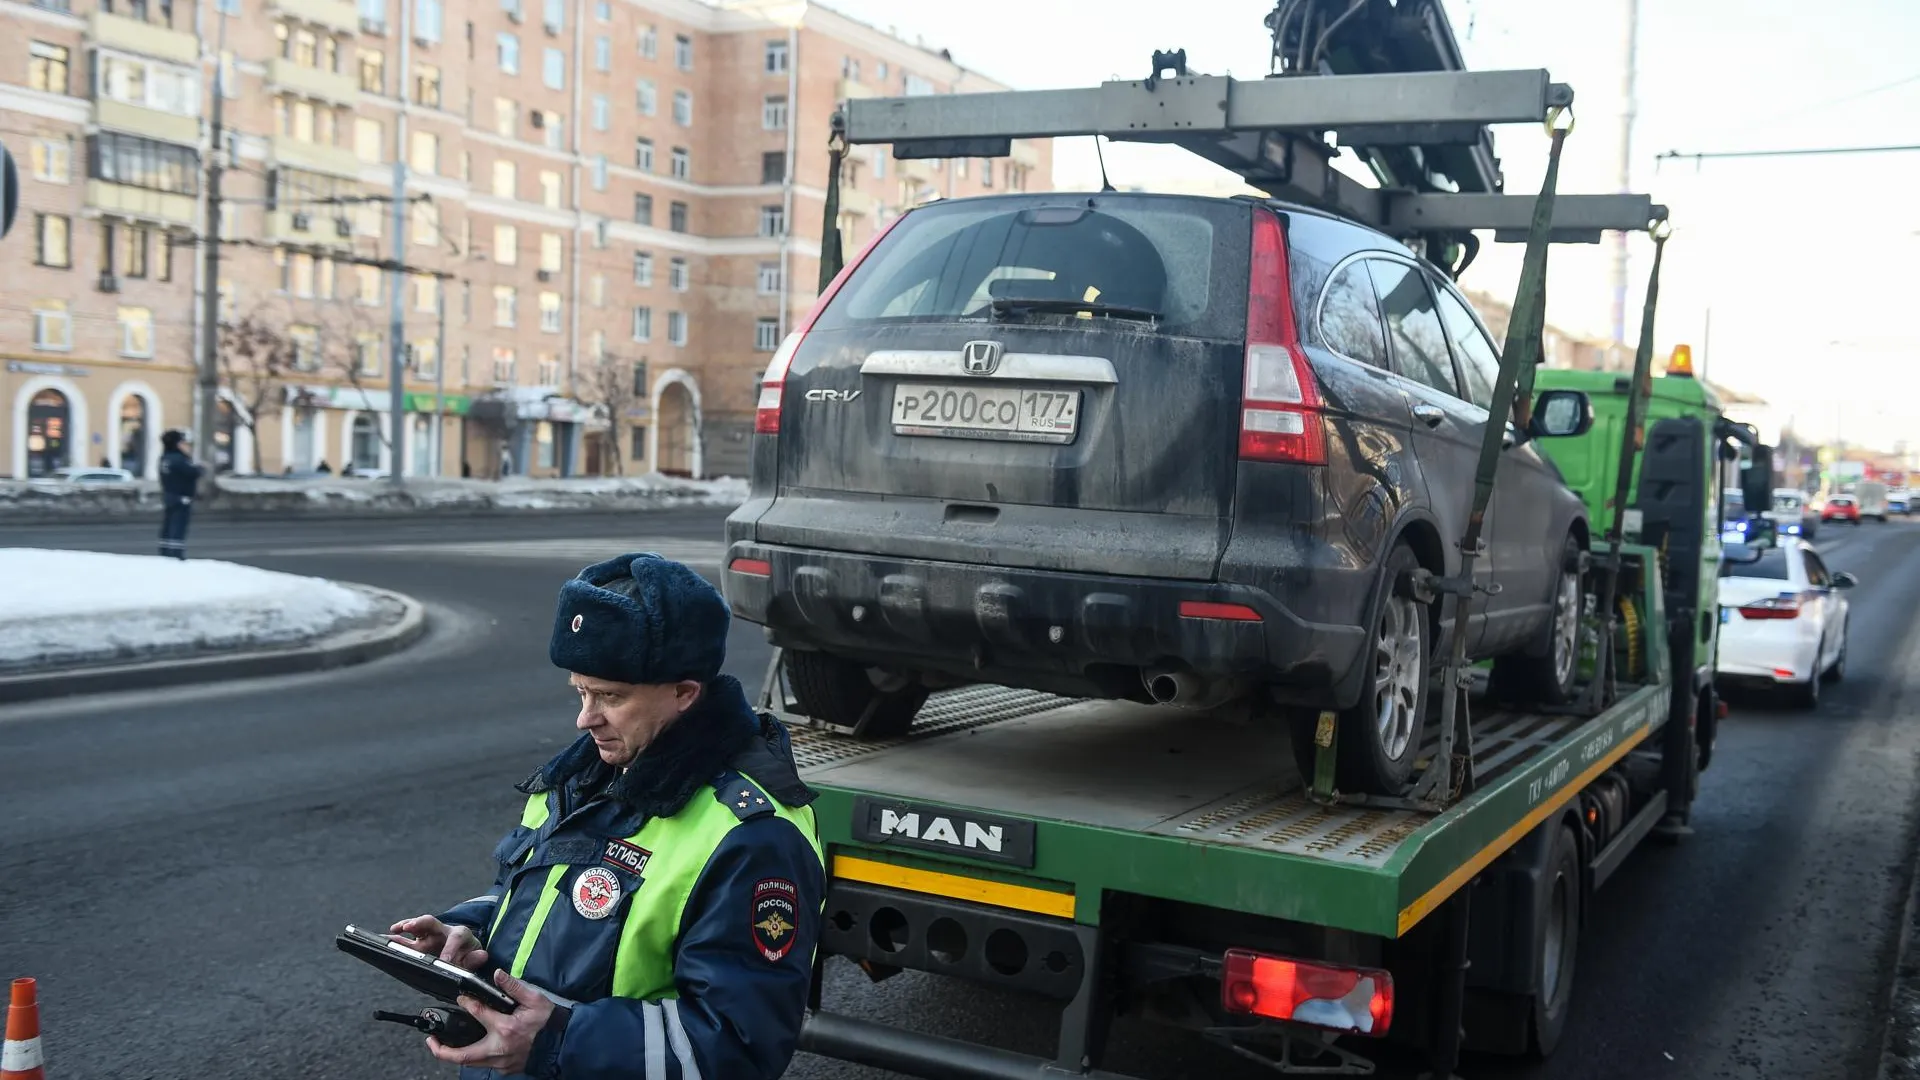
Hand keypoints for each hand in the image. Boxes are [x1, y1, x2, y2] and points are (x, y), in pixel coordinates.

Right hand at [387, 915, 488, 971]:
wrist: (463, 952)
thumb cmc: (468, 954)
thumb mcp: (474, 957)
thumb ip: (476, 958)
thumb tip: (481, 956)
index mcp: (460, 934)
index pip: (456, 937)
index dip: (450, 948)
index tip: (445, 960)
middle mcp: (443, 930)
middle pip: (431, 922)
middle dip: (420, 923)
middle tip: (409, 927)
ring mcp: (430, 935)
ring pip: (417, 926)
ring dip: (405, 926)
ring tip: (394, 930)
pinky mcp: (420, 940)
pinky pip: (408, 936)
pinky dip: (398, 936)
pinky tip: (388, 938)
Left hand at [427, 969, 554, 1072]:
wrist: (561, 1044)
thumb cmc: (549, 1023)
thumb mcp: (535, 1000)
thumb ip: (514, 986)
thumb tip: (497, 974)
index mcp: (505, 1028)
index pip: (477, 1013)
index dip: (466, 1003)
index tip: (461, 999)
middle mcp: (499, 1048)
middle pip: (462, 1054)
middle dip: (441, 1049)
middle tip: (431, 1040)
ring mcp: (501, 1062)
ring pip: (471, 1062)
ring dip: (454, 1055)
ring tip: (443, 1046)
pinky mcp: (504, 1068)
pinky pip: (483, 1064)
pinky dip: (473, 1057)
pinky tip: (469, 1048)